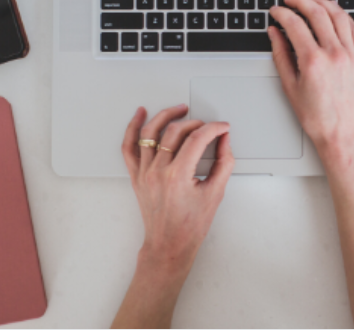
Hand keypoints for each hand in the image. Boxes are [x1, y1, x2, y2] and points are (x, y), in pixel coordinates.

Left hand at [121, 104, 234, 272]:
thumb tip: (224, 141)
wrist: (169, 244)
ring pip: (150, 132)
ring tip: (179, 109)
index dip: (213, 128)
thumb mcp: (215, 193)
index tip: (222, 127)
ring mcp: (144, 172)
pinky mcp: (136, 175)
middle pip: (175, 131)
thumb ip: (224, 163)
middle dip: (195, 123)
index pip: (197, 139)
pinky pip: (129, 146)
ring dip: (166, 116)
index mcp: (178, 176)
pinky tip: (141, 115)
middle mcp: (158, 171)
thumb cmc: (190, 226)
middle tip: (207, 126)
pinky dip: (133, 127)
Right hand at [267, 0, 353, 157]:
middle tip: (290, 0)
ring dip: (323, 3)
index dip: (282, 13)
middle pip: (317, 12)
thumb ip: (281, 54)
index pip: (295, 24)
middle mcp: (334, 54)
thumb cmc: (316, 116)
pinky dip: (342, 17)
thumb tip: (274, 33)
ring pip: (339, 15)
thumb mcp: (290, 85)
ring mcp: (351, 55)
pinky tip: (334, 15)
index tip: (276, 11)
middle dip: (300, 1)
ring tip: (311, 1)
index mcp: (313, 61)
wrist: (341, 133)